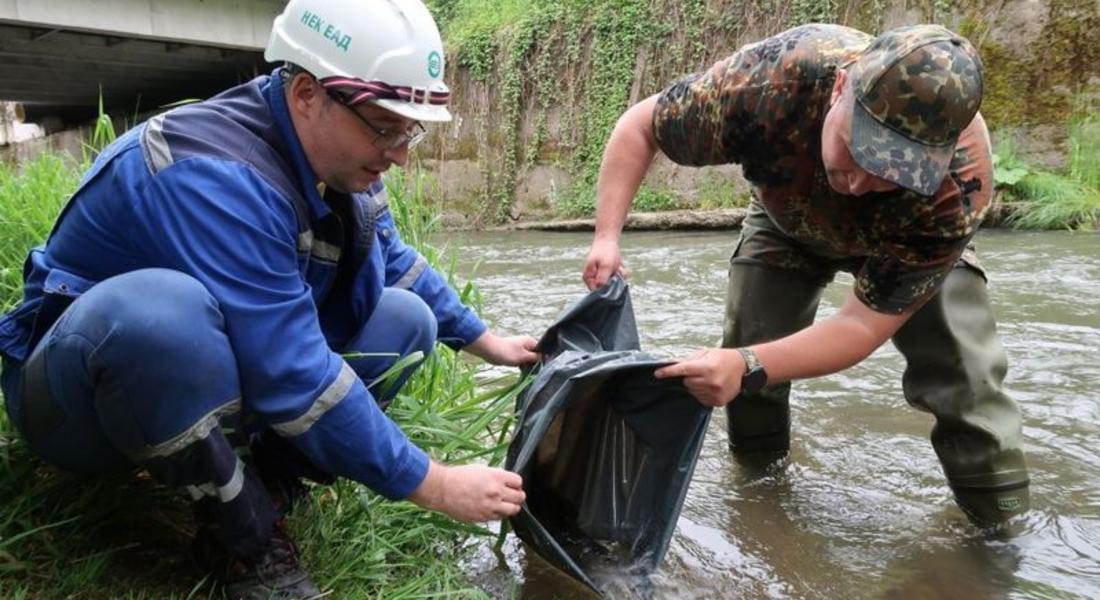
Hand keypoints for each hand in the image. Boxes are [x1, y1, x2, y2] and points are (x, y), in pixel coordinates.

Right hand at [409, 462, 524, 521]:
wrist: (442, 489)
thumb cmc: (459, 476)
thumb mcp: (481, 469)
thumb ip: (496, 476)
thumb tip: (507, 482)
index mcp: (496, 477)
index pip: (518, 481)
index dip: (516, 483)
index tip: (513, 485)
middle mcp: (496, 492)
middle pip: (520, 497)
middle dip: (518, 496)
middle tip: (513, 495)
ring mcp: (491, 506)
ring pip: (513, 510)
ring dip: (511, 507)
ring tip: (505, 504)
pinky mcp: (484, 517)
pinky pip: (500, 518)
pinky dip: (499, 514)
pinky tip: (493, 508)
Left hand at [465, 332, 539, 365]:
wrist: (489, 350)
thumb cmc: (507, 352)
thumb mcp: (523, 356)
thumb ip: (535, 357)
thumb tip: (543, 358)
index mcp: (529, 341)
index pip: (540, 351)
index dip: (541, 359)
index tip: (540, 367)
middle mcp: (525, 344)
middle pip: (534, 355)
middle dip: (533, 363)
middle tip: (532, 371)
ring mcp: (519, 349)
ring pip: (527, 358)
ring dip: (526, 365)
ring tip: (525, 371)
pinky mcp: (513, 354)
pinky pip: (520, 360)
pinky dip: (521, 365)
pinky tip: (520, 370)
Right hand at [582, 237, 625, 290]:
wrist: (608, 239)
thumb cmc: (606, 251)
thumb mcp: (606, 266)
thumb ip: (603, 280)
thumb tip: (601, 294)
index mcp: (588, 278)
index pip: (597, 293)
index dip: (607, 290)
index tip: (614, 282)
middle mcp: (593, 279)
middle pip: (606, 289)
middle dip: (614, 282)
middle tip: (617, 272)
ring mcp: (600, 276)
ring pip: (613, 284)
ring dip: (618, 277)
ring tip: (618, 267)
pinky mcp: (607, 273)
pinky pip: (616, 278)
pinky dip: (620, 273)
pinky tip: (619, 267)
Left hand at [654, 348, 745, 407]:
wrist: (743, 367)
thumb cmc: (722, 357)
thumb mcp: (706, 353)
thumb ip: (689, 360)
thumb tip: (672, 364)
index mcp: (707, 367)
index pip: (683, 370)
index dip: (669, 372)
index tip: (658, 374)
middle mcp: (710, 381)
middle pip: (686, 382)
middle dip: (689, 377)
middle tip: (700, 371)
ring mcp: (714, 393)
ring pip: (692, 391)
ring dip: (696, 385)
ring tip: (708, 378)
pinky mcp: (718, 401)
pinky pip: (700, 398)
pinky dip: (702, 393)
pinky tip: (711, 386)